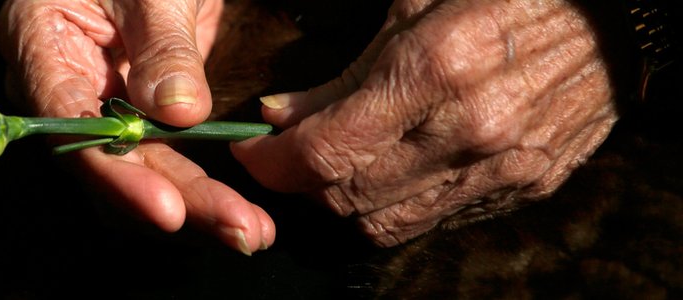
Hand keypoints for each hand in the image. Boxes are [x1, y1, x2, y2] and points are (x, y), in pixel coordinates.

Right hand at [0, 0, 273, 253]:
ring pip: (138, 169)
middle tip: (241, 233)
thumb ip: (162, 47)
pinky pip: (157, 158)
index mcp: (38, 42)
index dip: (116, 173)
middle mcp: (58, 86)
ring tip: (252, 231)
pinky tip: (236, 210)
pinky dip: (196, 184)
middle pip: (110, 161)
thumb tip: (178, 115)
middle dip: (178, 200)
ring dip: (195, 204)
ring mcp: (94, 104)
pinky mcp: (129, 115)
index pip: (68, 123)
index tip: (169, 210)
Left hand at [232, 0, 617, 246]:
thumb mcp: (415, 6)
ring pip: (387, 224)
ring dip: (342, 206)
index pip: (325, 152)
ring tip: (329, 173)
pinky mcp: (525, 188)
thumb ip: (345, 75)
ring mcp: (501, 169)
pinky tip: (385, 179)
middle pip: (347, 198)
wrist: (613, 16)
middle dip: (299, 186)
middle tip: (284, 159)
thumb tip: (284, 116)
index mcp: (436, 70)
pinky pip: (436, 222)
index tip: (250, 151)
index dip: (270, 162)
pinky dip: (395, 210)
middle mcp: (468, 132)